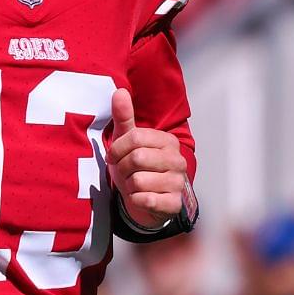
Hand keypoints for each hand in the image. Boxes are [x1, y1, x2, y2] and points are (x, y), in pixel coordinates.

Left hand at [106, 88, 187, 229]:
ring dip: (128, 185)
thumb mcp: (127, 141)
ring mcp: (178, 182)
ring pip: (138, 181)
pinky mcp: (174, 203)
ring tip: (134, 184)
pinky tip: (141, 197)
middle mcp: (177, 160)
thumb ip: (124, 117)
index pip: (134, 137)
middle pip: (136, 158)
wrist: (148, 201)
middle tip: (125, 171)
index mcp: (167, 141)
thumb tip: (119, 91)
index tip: (115, 155)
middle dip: (122, 167)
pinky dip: (136, 200)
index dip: (117, 148)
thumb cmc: (137, 168)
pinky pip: (145, 200)